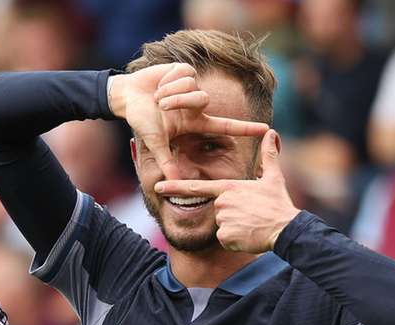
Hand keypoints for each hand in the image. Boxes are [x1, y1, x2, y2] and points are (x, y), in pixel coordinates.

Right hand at [110, 63, 269, 179]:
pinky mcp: (183, 71)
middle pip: (202, 100)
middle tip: (161, 106)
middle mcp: (196, 104)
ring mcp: (191, 86)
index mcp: (193, 121)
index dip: (245, 128)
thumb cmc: (141, 120)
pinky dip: (168, 79)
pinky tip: (159, 82)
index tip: (266, 130)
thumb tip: (173, 183)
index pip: (224, 125)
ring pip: (192, 86)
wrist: (127, 98)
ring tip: (157, 96)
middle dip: (180, 101)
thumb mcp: (155, 142)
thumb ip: (167, 161)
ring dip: (171, 91)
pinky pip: (184, 73)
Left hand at [154, 129, 300, 252]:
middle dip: (232, 214)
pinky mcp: (224, 235)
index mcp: (228, 188)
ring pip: (221, 225)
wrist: (286, 228)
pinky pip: (225, 239)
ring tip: (251, 224)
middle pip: (217, 210)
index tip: (157, 186)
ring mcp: (222, 219)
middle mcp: (221, 202)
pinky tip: (248, 235)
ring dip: (235, 227)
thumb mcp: (273, 178)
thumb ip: (268, 155)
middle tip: (250, 215)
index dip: (175, 187)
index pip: (197, 187)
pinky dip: (235, 240)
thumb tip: (271, 133)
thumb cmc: (278, 204)